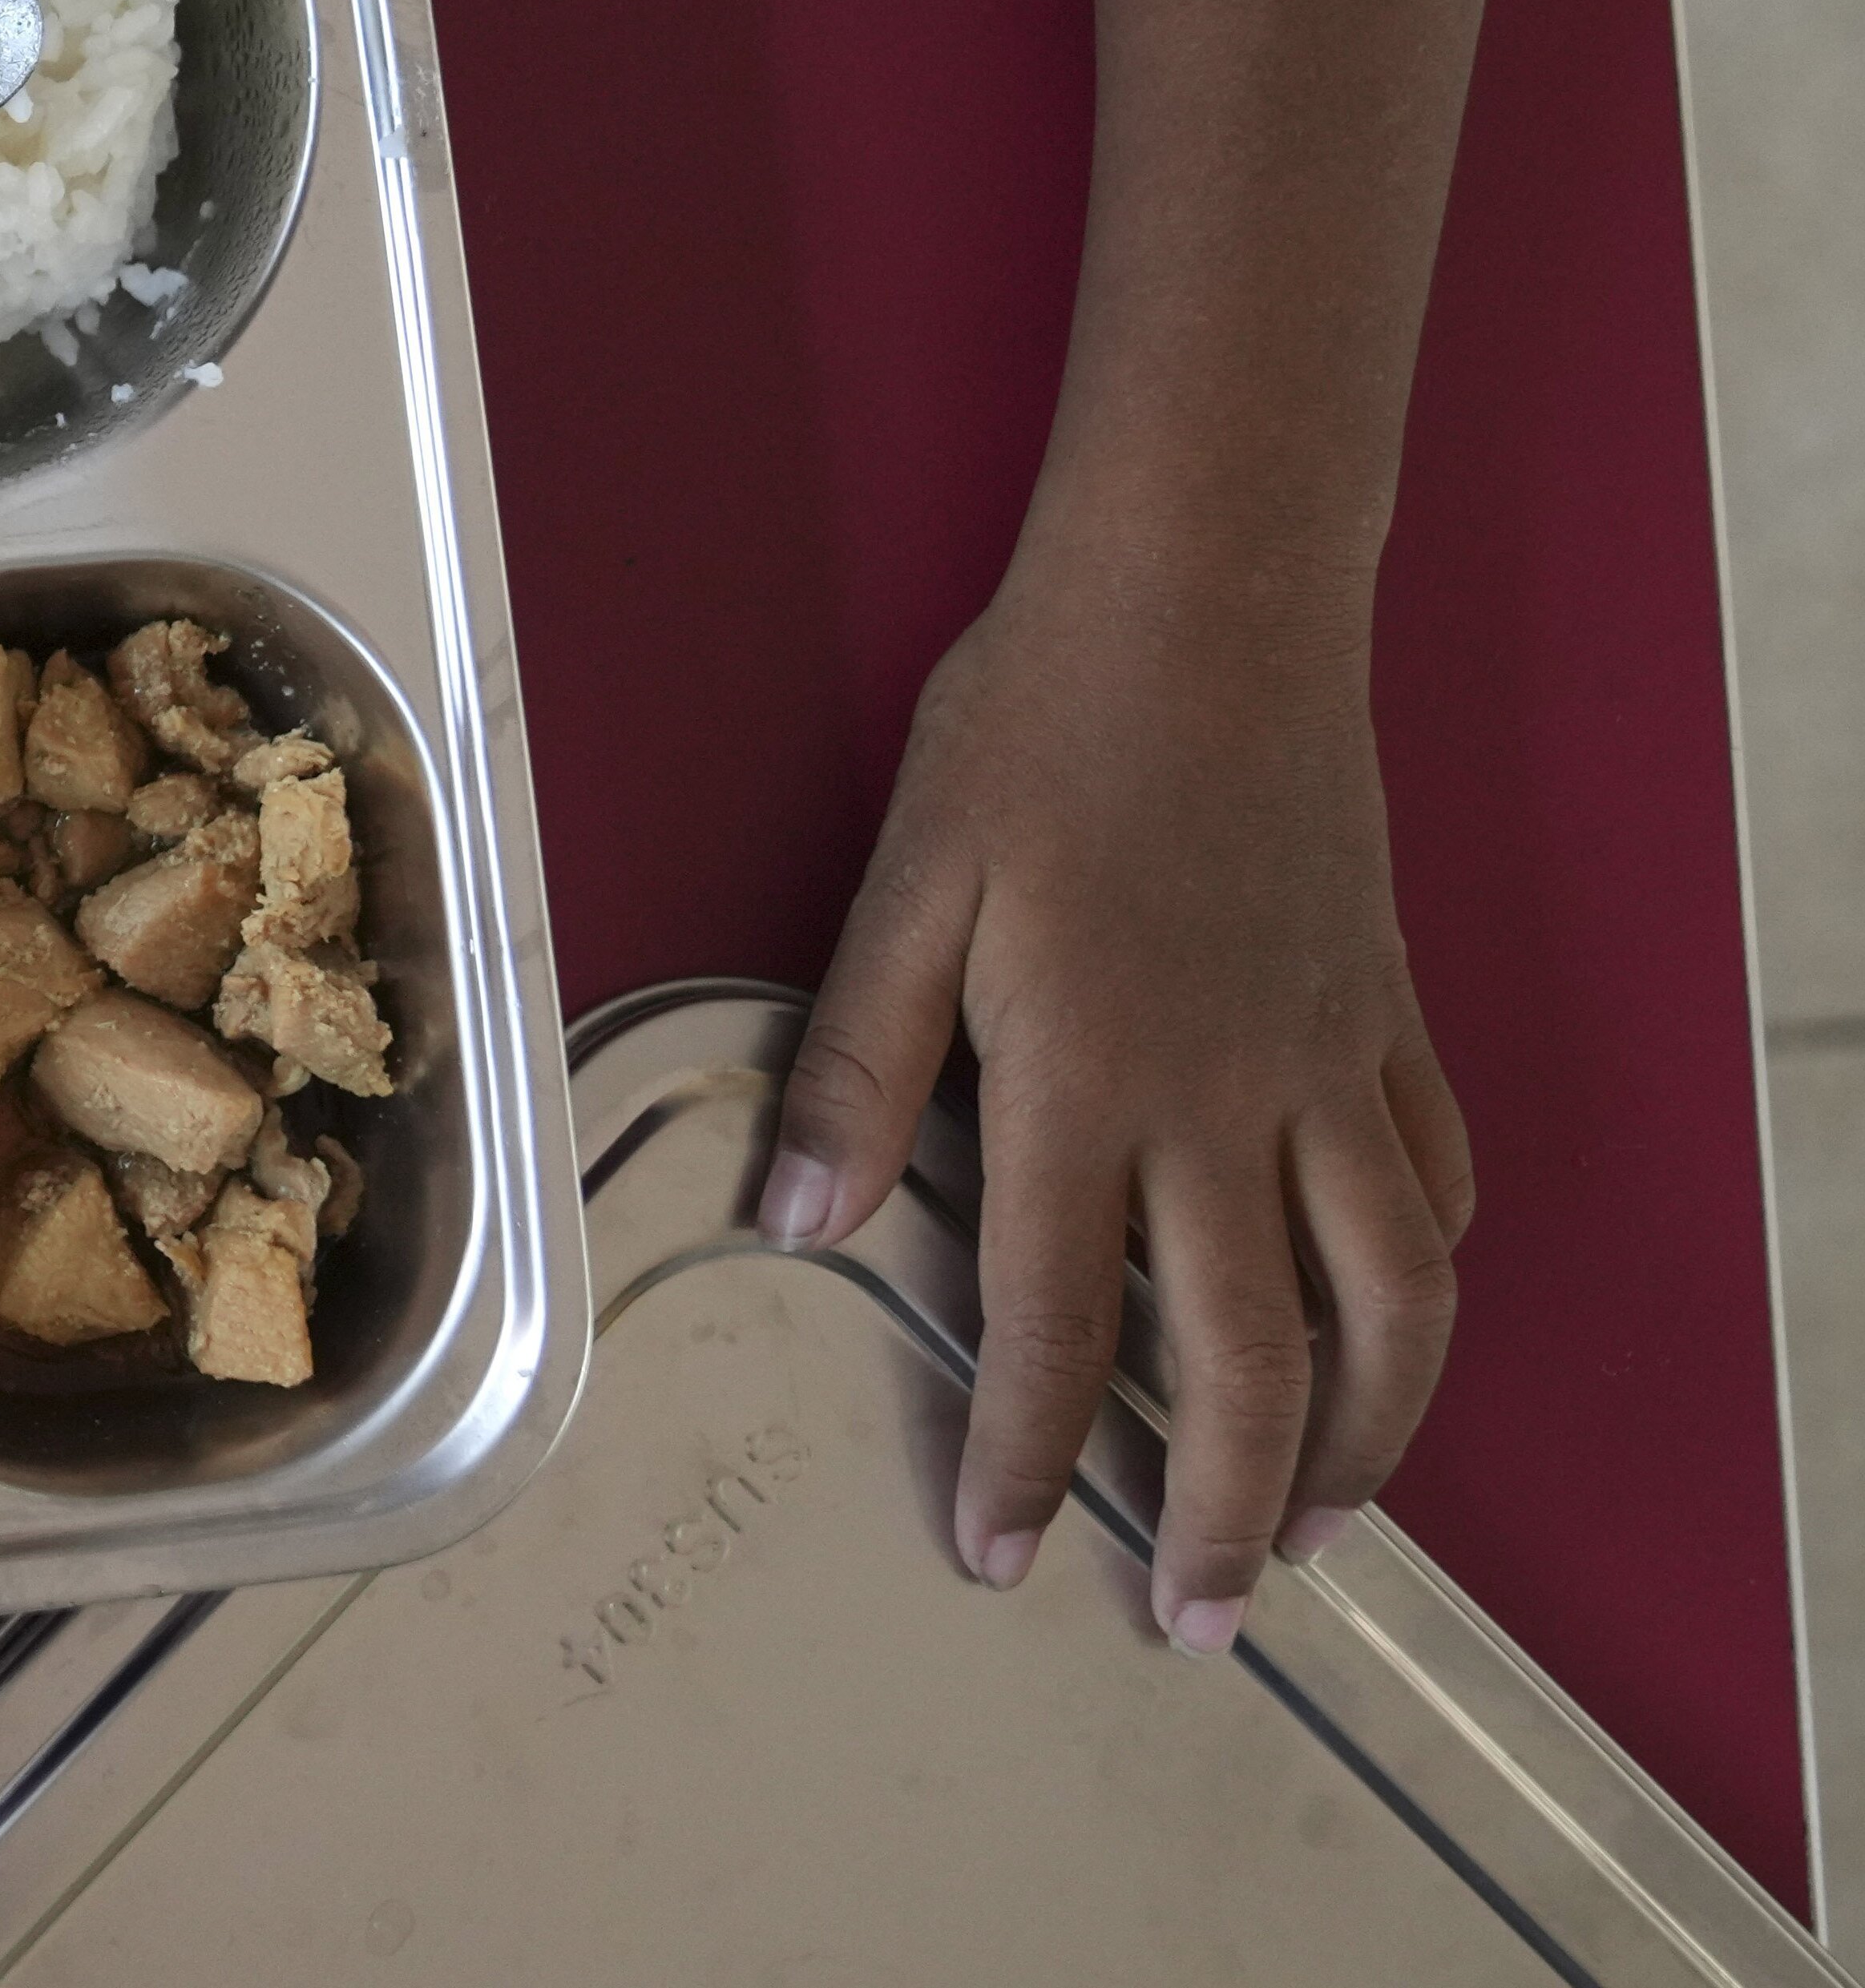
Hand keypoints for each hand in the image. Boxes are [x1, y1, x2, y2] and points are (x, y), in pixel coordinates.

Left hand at [762, 538, 1472, 1651]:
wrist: (1206, 604)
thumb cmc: (1038, 727)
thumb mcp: (907, 884)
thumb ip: (859, 1064)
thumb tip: (794, 1221)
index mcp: (1089, 1078)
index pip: (1061, 1322)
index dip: (1033, 1457)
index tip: (1008, 1556)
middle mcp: (1229, 1099)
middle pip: (1255, 1361)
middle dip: (1227, 1515)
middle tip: (1201, 1623)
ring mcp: (1329, 1064)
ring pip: (1391, 1305)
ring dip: (1370, 1438)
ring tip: (1329, 1526)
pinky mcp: (1386, 1017)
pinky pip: (1434, 1187)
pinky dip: (1425, 1279)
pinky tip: (1395, 1328)